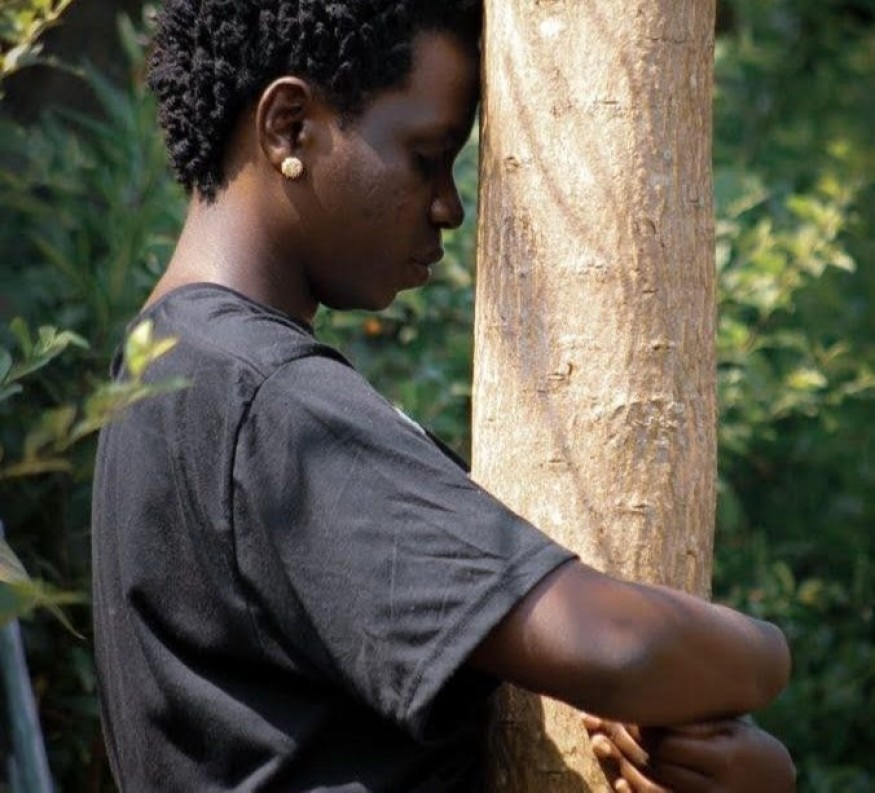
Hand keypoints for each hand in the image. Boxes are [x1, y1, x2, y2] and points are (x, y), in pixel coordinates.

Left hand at [584, 714, 796, 792]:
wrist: (776, 783)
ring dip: (624, 766)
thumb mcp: (727, 725)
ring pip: (652, 787)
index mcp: (722, 758)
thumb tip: (648, 696)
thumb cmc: (745, 742)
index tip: (620, 708)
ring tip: (605, 744)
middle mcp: (714, 787)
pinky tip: (620, 779)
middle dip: (624, 742)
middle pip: (655, 763)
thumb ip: (693, 717)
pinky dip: (637, 792)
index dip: (638, 725)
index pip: (665, 741)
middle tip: (602, 722)